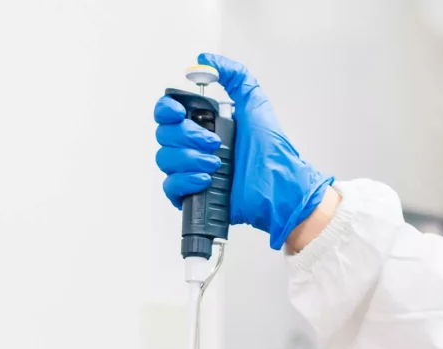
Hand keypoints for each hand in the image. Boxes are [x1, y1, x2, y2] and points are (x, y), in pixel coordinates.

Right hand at [154, 53, 333, 249]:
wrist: (279, 185)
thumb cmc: (271, 150)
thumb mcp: (255, 103)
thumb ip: (235, 75)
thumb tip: (206, 59)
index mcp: (203, 123)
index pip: (167, 112)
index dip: (167, 110)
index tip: (180, 112)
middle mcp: (194, 145)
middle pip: (163, 135)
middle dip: (187, 136)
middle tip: (215, 142)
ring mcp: (191, 170)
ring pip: (165, 159)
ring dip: (189, 159)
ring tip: (216, 163)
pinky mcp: (193, 195)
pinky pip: (170, 187)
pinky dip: (185, 182)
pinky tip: (206, 179)